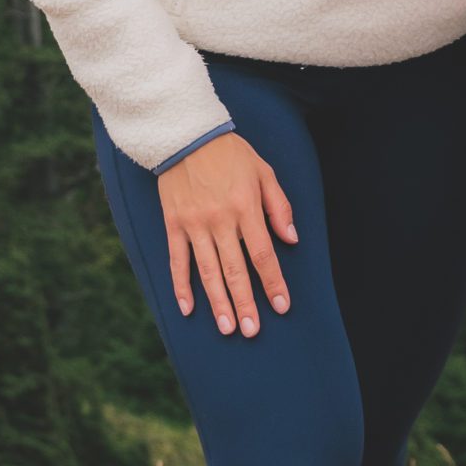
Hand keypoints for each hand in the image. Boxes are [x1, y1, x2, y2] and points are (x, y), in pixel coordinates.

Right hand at [156, 133, 298, 336]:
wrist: (186, 134)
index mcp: (246, 207)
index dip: (273, 282)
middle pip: (235, 270)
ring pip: (207, 271)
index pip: (263, 254)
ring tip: (227, 328)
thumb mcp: (263, 171)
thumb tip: (291, 239)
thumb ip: (279, 205)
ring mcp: (194, 224)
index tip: (282, 306)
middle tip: (252, 331)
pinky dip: (181, 286)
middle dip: (245, 303)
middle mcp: (220, 219)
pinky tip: (188, 308)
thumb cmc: (230, 154)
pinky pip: (177, 261)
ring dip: (218, 302)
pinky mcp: (173, 224)